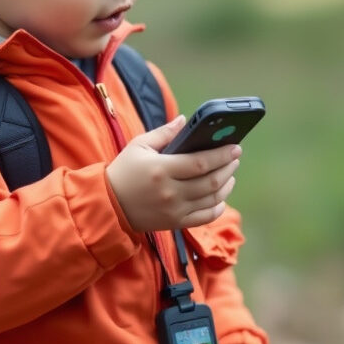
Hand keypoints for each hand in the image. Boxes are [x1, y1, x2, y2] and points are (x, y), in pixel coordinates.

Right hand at [106, 116, 241, 230]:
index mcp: (161, 169)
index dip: (222, 155)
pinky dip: (218, 207)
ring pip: (211, 199)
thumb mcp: (139, 146)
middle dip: (228, 167)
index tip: (235, 147)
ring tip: (230, 174)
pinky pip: (204, 217)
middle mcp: (170, 192)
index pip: (201, 162)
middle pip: (211, 181)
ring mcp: (174, 210)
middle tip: (235, 157)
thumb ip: (164, 133)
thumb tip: (186, 120)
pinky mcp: (175, 222)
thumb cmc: (123, 171)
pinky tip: (221, 197)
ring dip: (226, 185)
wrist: (108, 205)